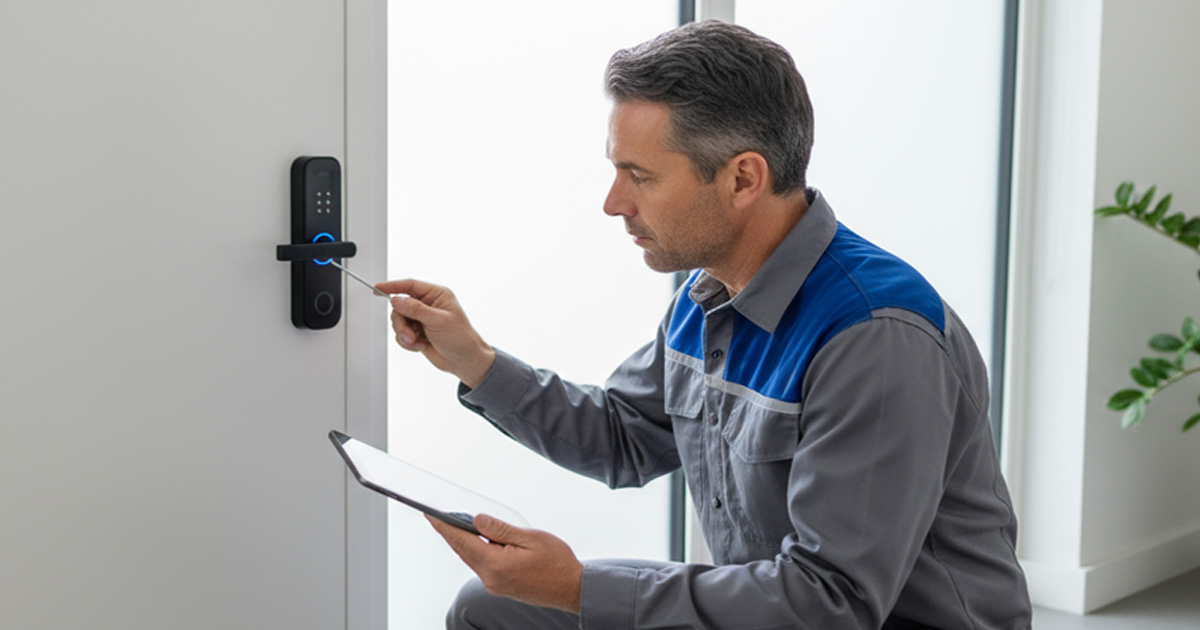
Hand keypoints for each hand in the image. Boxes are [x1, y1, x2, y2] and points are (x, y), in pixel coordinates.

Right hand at [375, 278, 495, 387]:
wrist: (464, 361)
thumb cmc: (461, 339)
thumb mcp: (438, 321)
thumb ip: (416, 309)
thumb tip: (397, 299)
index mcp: (437, 295)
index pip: (410, 285)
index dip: (392, 286)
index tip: (377, 288)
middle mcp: (428, 305)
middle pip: (400, 306)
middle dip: (401, 322)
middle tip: (409, 335)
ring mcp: (422, 319)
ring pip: (399, 321)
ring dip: (404, 334)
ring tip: (416, 342)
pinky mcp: (417, 332)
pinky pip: (401, 334)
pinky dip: (407, 343)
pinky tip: (420, 346)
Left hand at [427, 513, 582, 613]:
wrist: (572, 589)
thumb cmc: (557, 562)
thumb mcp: (531, 538)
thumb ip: (501, 529)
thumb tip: (477, 520)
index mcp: (497, 565)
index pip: (463, 541)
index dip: (444, 526)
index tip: (430, 514)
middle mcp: (491, 578)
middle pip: (462, 551)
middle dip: (449, 532)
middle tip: (436, 515)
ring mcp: (495, 585)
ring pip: (470, 558)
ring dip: (462, 541)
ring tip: (454, 523)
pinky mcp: (500, 586)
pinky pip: (480, 565)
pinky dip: (474, 550)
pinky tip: (476, 539)